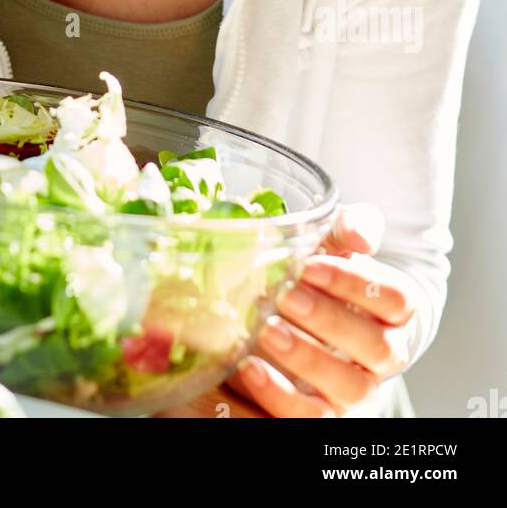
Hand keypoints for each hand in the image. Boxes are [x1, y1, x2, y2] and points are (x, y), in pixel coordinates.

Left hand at [227, 202, 418, 416]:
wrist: (308, 315)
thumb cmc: (328, 273)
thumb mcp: (338, 242)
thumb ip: (352, 227)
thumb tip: (359, 234)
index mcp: (395, 311)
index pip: (396, 300)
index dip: (356, 284)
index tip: (310, 266)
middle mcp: (384, 356)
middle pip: (376, 346)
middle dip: (329, 320)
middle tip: (285, 296)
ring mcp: (358, 391)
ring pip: (349, 388)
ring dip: (306, 359)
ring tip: (265, 331)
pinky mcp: (325, 414)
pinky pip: (311, 419)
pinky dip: (279, 396)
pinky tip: (249, 367)